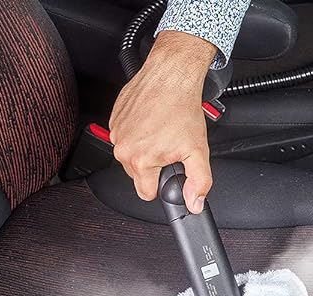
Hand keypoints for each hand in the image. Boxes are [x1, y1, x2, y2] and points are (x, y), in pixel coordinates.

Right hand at [109, 31, 217, 213]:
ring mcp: (116, 133)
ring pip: (131, 157)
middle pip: (138, 175)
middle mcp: (124, 149)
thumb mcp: (198, 151)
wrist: (170, 75)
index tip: (169, 171)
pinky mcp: (114, 119)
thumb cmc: (181, 108)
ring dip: (145, 149)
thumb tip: (194, 203)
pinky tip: (152, 122)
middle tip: (169, 146)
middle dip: (154, 165)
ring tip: (161, 132)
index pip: (146, 193)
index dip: (161, 185)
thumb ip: (198, 182)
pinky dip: (138, 133)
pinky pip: (126, 138)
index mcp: (141, 161)